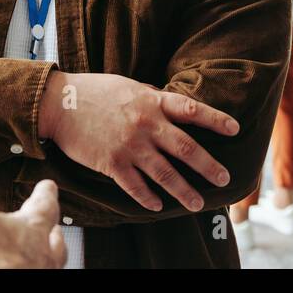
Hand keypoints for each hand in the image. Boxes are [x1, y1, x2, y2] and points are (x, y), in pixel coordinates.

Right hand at [0, 124, 65, 268]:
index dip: (45, 194)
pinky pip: (35, 277)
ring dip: (44, 259)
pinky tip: (13, 271)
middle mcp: (42, 260)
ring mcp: (38, 278)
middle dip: (52, 233)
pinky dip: (29, 271)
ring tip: (35, 258)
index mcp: (32, 231)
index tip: (49, 185)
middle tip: (53, 228)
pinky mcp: (28, 292)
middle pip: (55, 244)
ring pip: (49, 267)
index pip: (45, 206)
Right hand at [38, 70, 238, 212]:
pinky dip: (148, 198)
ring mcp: (130, 146)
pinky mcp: (112, 164)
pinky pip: (135, 186)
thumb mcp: (127, 86)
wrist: (58, 103)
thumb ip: (150, 97)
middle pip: (186, 149)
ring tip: (198, 204)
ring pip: (165, 174)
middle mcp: (145, 125)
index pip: (191, 110)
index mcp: (151, 102)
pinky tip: (158, 206)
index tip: (234, 129)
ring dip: (184, 192)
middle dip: (209, 166)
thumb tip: (168, 102)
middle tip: (225, 179)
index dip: (215, 120)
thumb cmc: (93, 90)